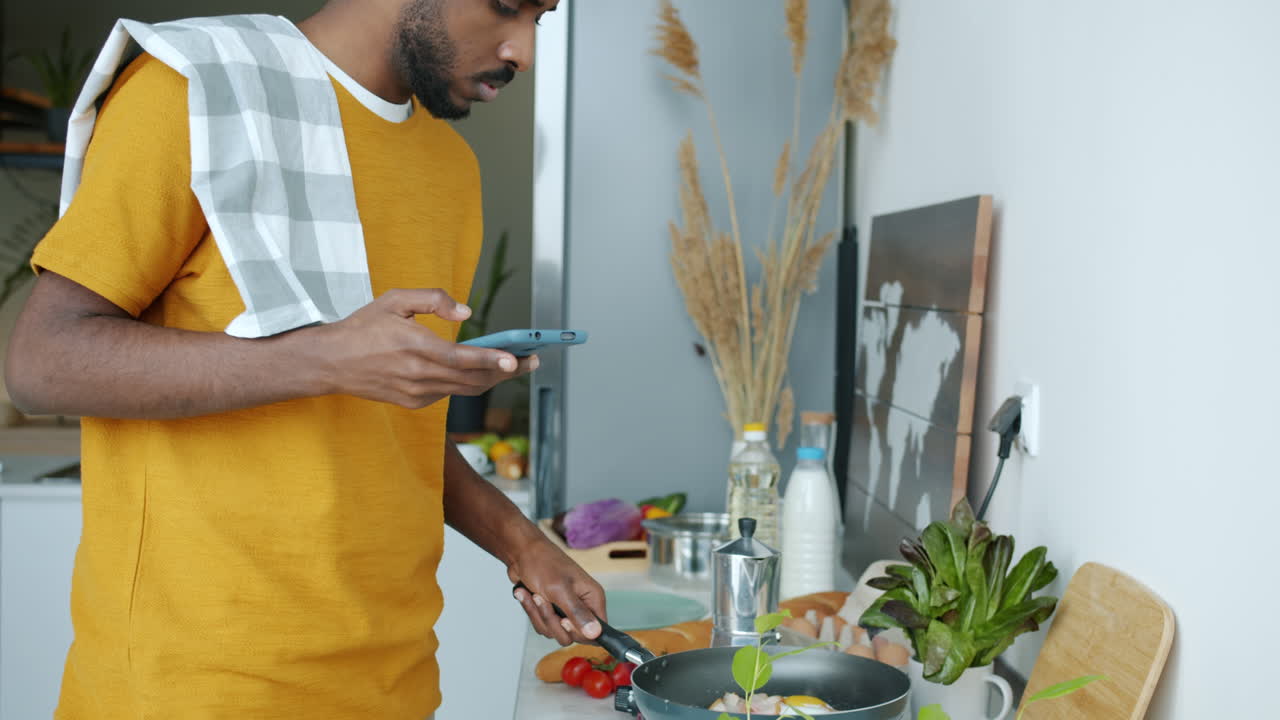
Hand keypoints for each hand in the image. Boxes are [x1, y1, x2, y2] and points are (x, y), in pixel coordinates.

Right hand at [313, 288, 537, 408]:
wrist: (331, 362)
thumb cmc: (363, 327)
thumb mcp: (394, 300)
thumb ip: (433, 299)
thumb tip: (466, 312)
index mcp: (414, 347)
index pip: (462, 358)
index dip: (492, 360)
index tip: (515, 359)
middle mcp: (417, 374)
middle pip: (472, 379)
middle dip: (505, 372)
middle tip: (530, 361)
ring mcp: (416, 393)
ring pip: (464, 389)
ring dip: (491, 379)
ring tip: (513, 366)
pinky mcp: (413, 403)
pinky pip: (448, 393)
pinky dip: (466, 383)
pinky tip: (478, 371)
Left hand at [508, 538, 606, 645]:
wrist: (520, 553)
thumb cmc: (543, 562)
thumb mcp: (560, 589)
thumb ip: (578, 613)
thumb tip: (595, 633)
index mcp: (592, 598)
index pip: (597, 631)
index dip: (579, 632)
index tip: (564, 620)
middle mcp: (582, 606)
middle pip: (572, 636)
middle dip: (552, 621)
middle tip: (543, 601)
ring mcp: (565, 609)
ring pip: (554, 632)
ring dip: (538, 615)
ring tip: (534, 594)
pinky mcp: (550, 611)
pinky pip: (542, 625)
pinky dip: (531, 612)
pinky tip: (527, 594)